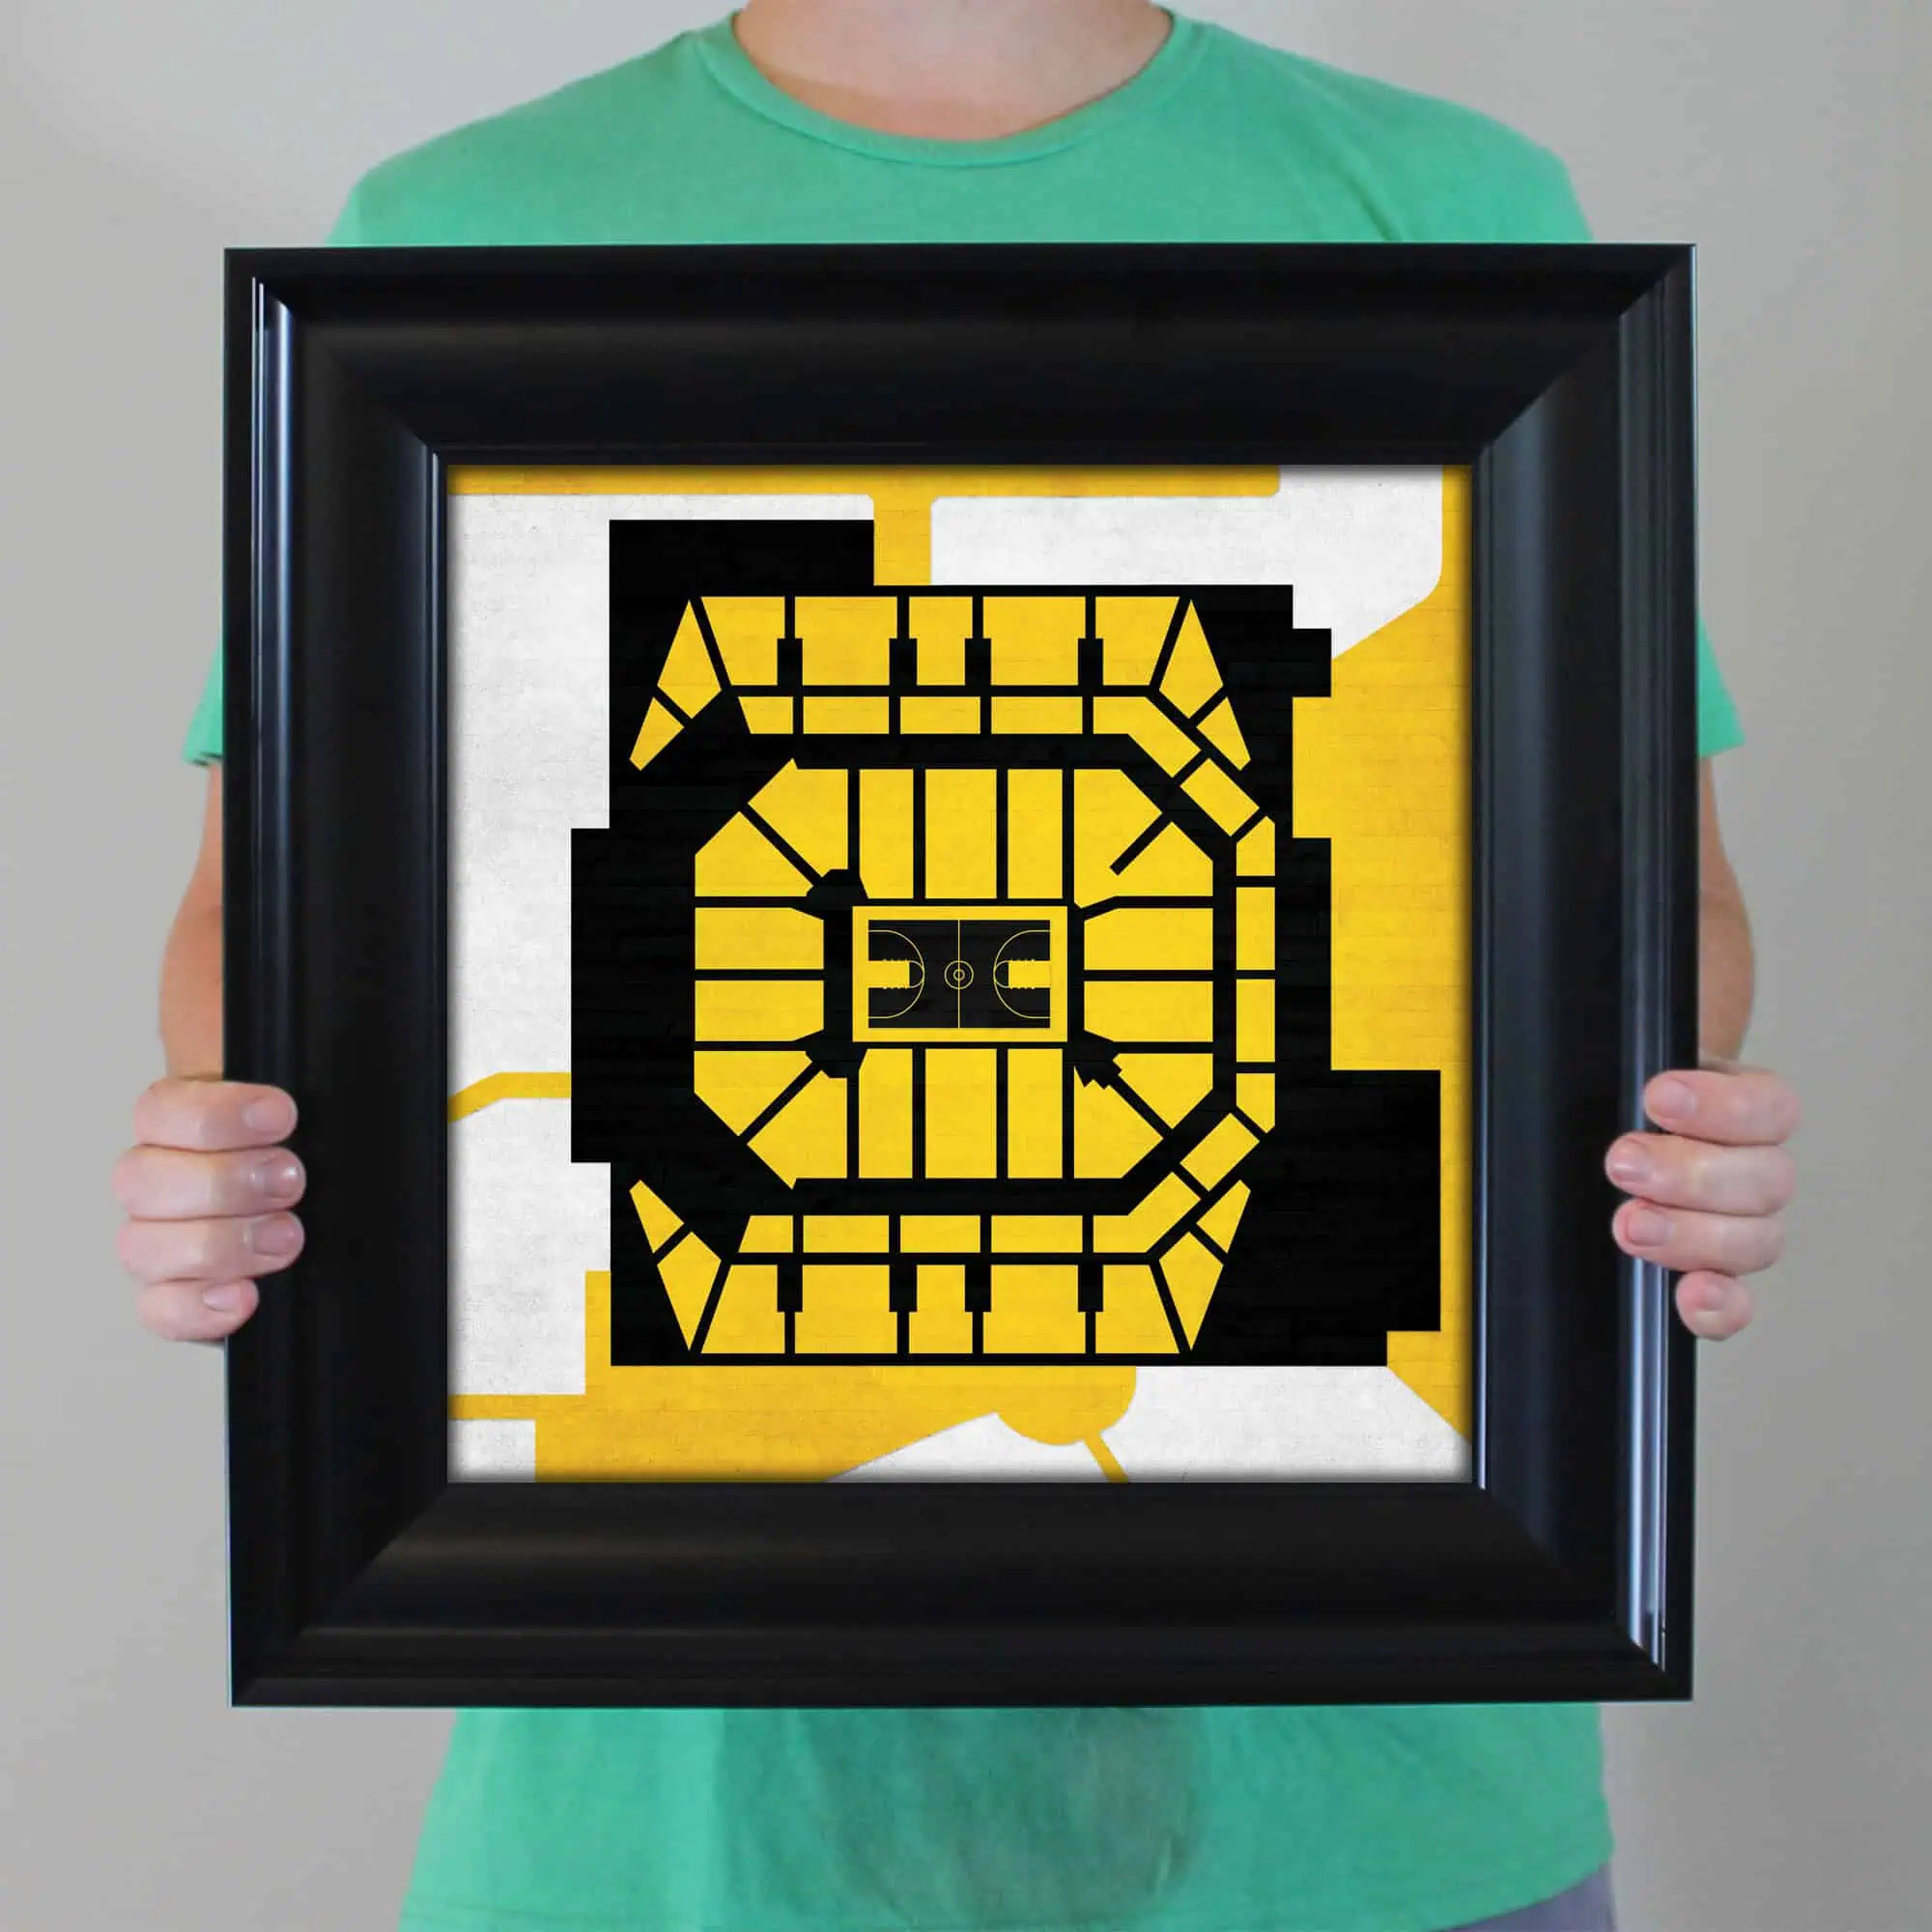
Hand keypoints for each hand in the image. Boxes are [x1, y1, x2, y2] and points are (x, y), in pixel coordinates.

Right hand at [112, 1077, 306, 1341]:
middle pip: (141, 1180)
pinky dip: (198, 1308)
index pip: (161, 1110)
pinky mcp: (174, 1300)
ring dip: (218, 1244)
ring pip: (142, 1247)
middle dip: (222, 1182)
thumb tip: (288, 1106)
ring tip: (285, 1237)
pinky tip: (245, 1297)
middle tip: (290, 1181)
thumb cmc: (315, 1161)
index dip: (215, 1114)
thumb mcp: (313, 1122)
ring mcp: (158, 1244)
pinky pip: (160, 1311)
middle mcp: (159, 1184)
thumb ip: (299, 1108)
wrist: (333, 1218)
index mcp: (180, 1126)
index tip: (280, 1116)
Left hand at [1604, 1051, 1798, 1338]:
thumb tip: (1637, 1075)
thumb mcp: (1634, 1075)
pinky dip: (1719, 1307)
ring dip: (1693, 1236)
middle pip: (1765, 1181)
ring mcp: (1741, 1227)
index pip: (1769, 1107)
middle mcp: (1754, 1169)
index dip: (1722, 1106)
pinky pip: (1737, 1304)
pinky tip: (1691, 1295)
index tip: (1658, 1097)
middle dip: (1689, 1174)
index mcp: (1747, 1110)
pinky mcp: (1714, 1276)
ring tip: (1632, 1223)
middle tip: (1625, 1164)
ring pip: (1757, 1240)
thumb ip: (1640, 1073)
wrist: (1612, 1132)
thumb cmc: (1627, 1105)